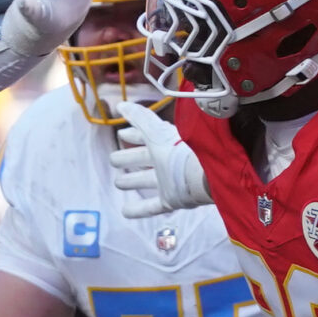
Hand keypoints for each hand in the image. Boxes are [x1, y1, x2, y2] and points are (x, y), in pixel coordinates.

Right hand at [107, 96, 211, 215]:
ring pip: (147, 180)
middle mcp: (167, 160)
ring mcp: (170, 181)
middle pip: (145, 158)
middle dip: (130, 158)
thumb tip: (120, 105)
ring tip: (118, 183)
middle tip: (113, 160)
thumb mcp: (155, 131)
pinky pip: (152, 206)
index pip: (146, 135)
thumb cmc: (180, 150)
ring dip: (133, 181)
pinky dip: (138, 209)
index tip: (121, 134)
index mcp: (165, 141)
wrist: (204, 174)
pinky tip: (124, 211)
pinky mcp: (172, 199)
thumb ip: (138, 118)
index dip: (133, 134)